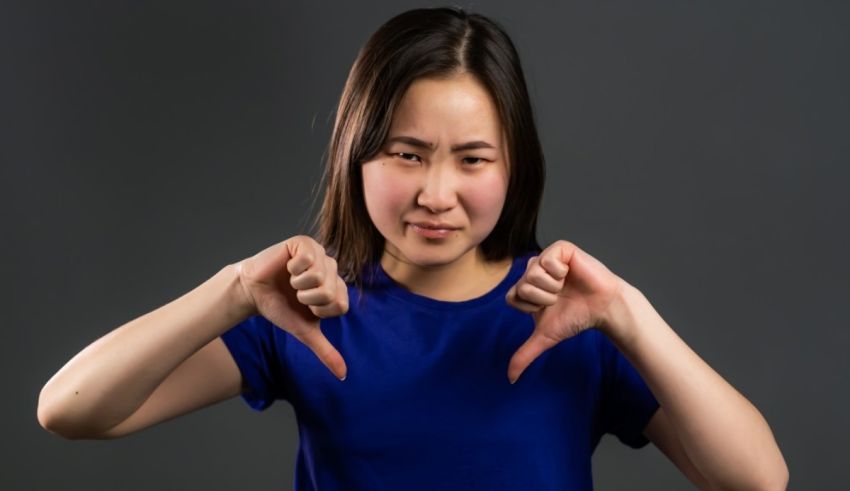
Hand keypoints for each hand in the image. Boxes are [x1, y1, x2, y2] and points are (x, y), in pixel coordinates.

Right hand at [235, 235, 347, 380]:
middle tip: (296, 294)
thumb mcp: (304, 332)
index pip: (341, 304)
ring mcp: (319, 253)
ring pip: (319, 276)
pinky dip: (293, 268)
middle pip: (330, 291)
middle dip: (308, 299)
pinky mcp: (304, 243)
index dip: (320, 311)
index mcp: (337, 287)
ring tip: (291, 281)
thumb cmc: (280, 308)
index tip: (307, 307)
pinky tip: (287, 267)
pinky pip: (307, 259)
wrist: (254, 293)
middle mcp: (332, 268)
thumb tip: (343, 376)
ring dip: (299, 284)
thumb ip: (325, 351)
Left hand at [505, 240, 624, 383]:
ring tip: (567, 286)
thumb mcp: (547, 336)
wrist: (603, 308)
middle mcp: (533, 271)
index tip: (548, 308)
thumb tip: (510, 379)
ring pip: (533, 273)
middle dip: (543, 298)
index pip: (512, 297)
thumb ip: (526, 354)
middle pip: (522, 285)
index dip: (531, 307)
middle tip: (560, 297)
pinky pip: (547, 260)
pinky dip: (560, 272)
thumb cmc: (576, 318)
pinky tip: (571, 273)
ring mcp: (546, 258)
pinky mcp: (561, 249)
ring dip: (553, 286)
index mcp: (527, 287)